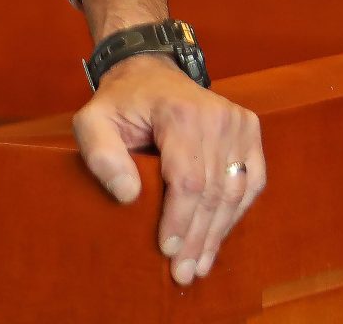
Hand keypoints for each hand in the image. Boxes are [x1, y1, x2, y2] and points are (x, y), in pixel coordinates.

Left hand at [73, 55, 264, 285]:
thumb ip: (101, 154)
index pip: (187, 180)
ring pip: (235, 193)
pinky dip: (234, 215)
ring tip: (198, 265)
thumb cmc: (120, 102)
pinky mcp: (250, 133)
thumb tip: (128, 195)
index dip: (180, 220)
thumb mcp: (92, 120)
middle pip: (214, 192)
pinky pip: (250, 184)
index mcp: (181, 113)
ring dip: (217, 234)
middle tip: (183, 271)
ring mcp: (240, 124)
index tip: (168, 250)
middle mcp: (219, 117)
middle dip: (198, 237)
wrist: (149, 71)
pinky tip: (217, 240)